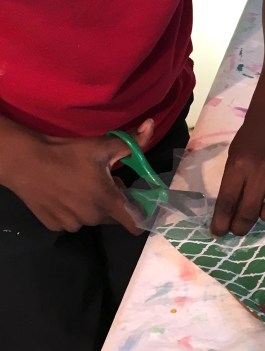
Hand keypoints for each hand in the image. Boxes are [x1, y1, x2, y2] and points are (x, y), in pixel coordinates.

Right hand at [5, 119, 154, 232]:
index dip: (140, 216)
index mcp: (108, 202)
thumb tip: (152, 125)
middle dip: (112, 201)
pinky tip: (62, 193)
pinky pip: (71, 220)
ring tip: (79, 185)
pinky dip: (71, 210)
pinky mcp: (54, 225)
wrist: (26, 162)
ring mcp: (71, 224)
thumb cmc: (67, 154)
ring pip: (91, 218)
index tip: (138, 204)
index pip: (134, 224)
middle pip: (112, 216)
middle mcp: (92, 218)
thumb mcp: (102, 146)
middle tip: (101, 181)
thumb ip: (132, 142)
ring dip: (91, 206)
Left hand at [211, 111, 264, 235]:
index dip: (221, 221)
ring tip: (263, 213)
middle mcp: (260, 168)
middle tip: (238, 230)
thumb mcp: (234, 156)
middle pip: (249, 209)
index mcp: (239, 164)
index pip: (227, 200)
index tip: (219, 232)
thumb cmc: (250, 137)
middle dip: (241, 226)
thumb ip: (233, 182)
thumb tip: (231, 212)